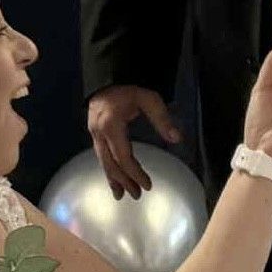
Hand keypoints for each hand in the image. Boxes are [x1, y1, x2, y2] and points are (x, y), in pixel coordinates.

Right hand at [87, 84, 181, 199]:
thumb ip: (161, 119)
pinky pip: (100, 156)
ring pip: (103, 162)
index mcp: (111, 126)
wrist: (107, 76)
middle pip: (111, 164)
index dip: (135, 173)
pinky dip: (107, 169)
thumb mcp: (149, 99)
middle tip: (137, 195)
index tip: (148, 185)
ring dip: (113, 179)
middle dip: (124, 181)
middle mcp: (99, 133)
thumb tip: (177, 139)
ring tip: (121, 196)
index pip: (123, 157)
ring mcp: (94, 134)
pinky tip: (113, 179)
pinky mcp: (94, 133)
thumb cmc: (130, 87)